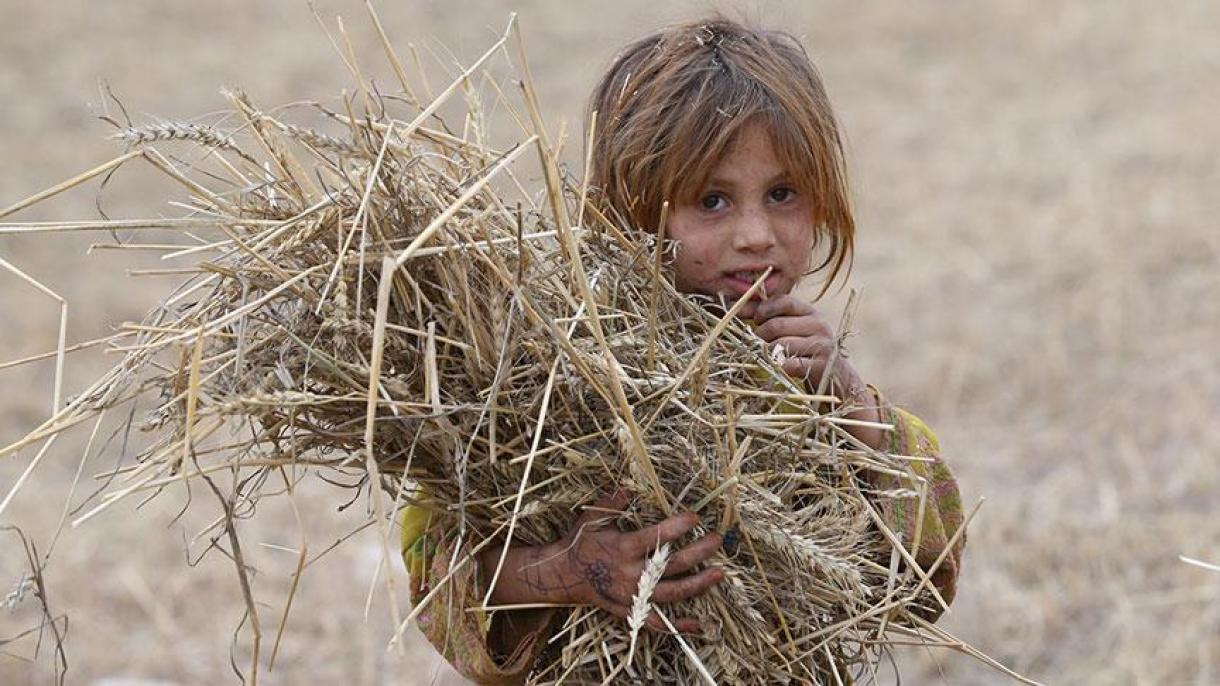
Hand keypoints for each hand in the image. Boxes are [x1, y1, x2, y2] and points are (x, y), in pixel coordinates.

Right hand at [481, 491, 723, 632]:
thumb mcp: (592, 518)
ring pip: (672, 594)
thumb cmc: (580, 542)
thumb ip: (612, 503)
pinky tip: (699, 624)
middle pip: (672, 566)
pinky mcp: (630, 611)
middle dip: (698, 552)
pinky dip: (678, 626)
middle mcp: (630, 574)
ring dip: (698, 584)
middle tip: (717, 540)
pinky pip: (656, 623)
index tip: (695, 517)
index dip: (677, 527)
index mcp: (622, 548)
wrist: (563, 575)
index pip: (656, 538)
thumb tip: (629, 488)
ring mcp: (632, 596)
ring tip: (719, 573)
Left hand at [751, 295, 884, 448]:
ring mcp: (822, 345)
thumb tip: (741, 309)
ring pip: (781, 344)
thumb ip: (777, 319)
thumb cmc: (810, 354)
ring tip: (764, 358)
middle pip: (777, 324)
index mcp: (812, 313)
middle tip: (754, 344)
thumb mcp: (799, 331)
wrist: (840, 380)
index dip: (764, 308)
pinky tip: (778, 368)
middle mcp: (819, 326)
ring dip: (766, 353)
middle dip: (759, 335)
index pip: (785, 301)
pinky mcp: (821, 366)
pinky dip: (779, 367)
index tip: (755, 319)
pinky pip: (791, 364)